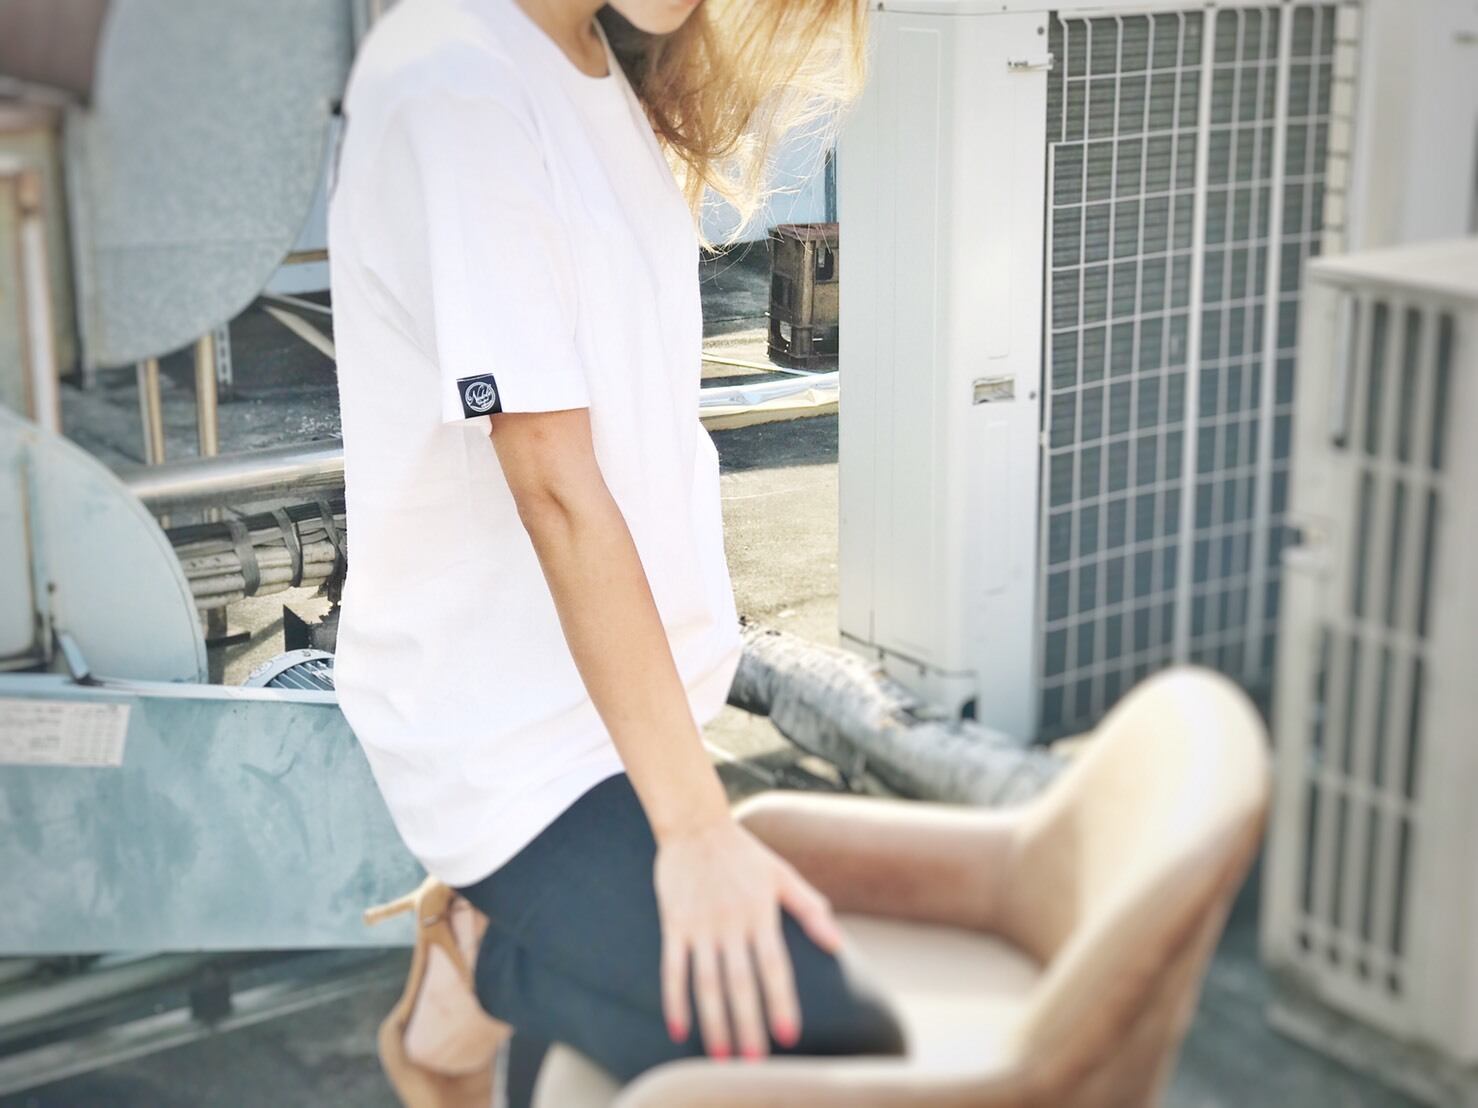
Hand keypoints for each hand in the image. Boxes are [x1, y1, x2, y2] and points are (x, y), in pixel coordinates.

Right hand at [653, 815, 844, 1059]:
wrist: (695, 824)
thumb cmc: (744, 853)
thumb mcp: (782, 875)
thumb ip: (809, 909)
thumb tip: (838, 945)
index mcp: (760, 914)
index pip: (774, 966)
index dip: (782, 1002)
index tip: (789, 1035)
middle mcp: (731, 923)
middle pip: (740, 982)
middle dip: (748, 1024)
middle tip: (754, 1061)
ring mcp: (700, 925)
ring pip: (706, 982)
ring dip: (714, 1021)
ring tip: (721, 1055)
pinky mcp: (674, 924)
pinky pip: (673, 968)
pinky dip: (674, 999)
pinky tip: (679, 1029)